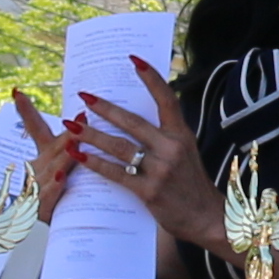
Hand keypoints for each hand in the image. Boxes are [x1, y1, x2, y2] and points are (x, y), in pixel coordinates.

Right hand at [15, 89, 81, 224]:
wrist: (31, 234)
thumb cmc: (56, 199)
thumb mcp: (59, 173)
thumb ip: (68, 153)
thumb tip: (83, 125)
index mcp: (42, 157)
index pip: (34, 130)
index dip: (26, 110)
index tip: (16, 91)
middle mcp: (35, 168)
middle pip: (53, 146)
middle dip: (68, 132)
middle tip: (82, 115)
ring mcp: (35, 187)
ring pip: (53, 167)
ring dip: (65, 154)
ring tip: (76, 140)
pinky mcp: (39, 208)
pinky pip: (48, 194)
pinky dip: (54, 185)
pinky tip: (61, 177)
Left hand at [73, 84, 232, 256]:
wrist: (206, 218)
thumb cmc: (191, 185)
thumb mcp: (185, 153)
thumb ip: (164, 137)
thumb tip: (134, 120)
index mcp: (182, 135)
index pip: (167, 99)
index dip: (151, 78)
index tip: (134, 59)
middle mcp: (172, 148)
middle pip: (132, 122)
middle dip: (105, 108)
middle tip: (84, 96)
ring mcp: (161, 170)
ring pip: (119, 146)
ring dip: (92, 135)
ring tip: (71, 125)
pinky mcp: (149, 191)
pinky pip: (116, 173)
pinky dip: (96, 163)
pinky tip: (79, 156)